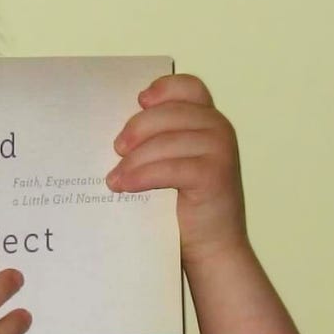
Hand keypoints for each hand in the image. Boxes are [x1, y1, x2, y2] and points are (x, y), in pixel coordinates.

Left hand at [107, 73, 246, 264]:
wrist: (211, 245)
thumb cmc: (183, 204)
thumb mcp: (170, 162)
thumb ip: (156, 140)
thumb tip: (116, 132)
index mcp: (208, 119)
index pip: (188, 87)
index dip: (163, 89)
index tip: (138, 101)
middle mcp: (218, 129)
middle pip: (170, 113)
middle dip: (137, 129)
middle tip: (115, 149)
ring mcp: (220, 151)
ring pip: (167, 142)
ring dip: (134, 160)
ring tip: (113, 179)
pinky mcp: (214, 175)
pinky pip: (171, 168)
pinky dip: (142, 176)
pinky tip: (124, 186)